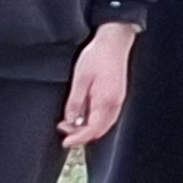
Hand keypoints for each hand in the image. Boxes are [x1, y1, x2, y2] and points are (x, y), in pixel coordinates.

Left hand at [62, 23, 137, 147]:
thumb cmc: (98, 56)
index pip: (93, 129)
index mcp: (106, 100)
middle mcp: (114, 103)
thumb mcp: (80, 78)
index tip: (66, 142)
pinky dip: (95, 121)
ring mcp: (118, 99)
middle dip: (82, 135)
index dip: (78, 138)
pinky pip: (107, 116)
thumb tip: (70, 120)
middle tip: (64, 130)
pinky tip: (84, 115)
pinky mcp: (117, 95)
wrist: (114, 40)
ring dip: (88, 128)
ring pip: (104, 124)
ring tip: (71, 123)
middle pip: (100, 130)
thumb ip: (75, 102)